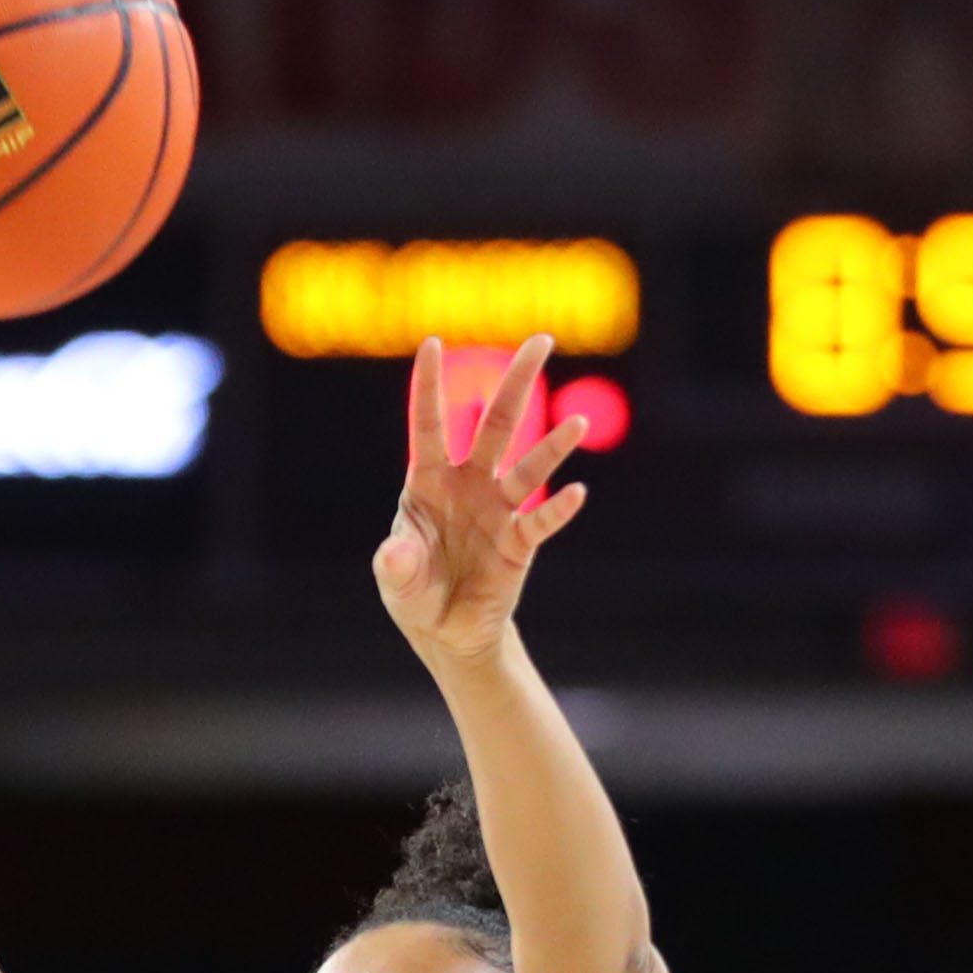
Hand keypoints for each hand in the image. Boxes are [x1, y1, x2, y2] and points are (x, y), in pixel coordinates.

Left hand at [372, 335, 591, 663]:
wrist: (446, 632)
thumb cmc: (415, 592)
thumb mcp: (396, 579)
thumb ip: (396, 565)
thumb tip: (395, 552)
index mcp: (428, 481)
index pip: (429, 425)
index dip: (429, 386)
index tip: (432, 343)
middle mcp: (469, 485)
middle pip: (497, 425)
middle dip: (517, 382)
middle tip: (542, 340)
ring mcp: (498, 510)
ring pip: (528, 468)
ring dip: (553, 448)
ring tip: (578, 424)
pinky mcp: (519, 543)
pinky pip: (541, 521)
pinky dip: (558, 509)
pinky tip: (577, 493)